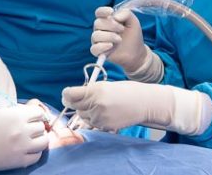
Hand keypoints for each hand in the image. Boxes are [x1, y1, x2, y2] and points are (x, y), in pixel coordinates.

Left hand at [0, 48, 16, 114]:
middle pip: (1, 76)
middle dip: (1, 91)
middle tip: (0, 105)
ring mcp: (2, 67)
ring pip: (7, 82)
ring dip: (6, 95)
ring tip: (3, 107)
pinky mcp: (6, 76)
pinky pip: (10, 87)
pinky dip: (9, 96)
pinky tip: (8, 105)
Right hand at [0, 103, 48, 173]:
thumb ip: (12, 111)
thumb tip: (25, 112)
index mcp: (16, 115)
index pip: (39, 113)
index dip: (35, 114)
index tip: (31, 117)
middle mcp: (22, 130)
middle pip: (42, 127)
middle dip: (36, 127)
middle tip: (28, 129)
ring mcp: (21, 147)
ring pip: (43, 142)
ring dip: (38, 140)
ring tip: (29, 140)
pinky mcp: (17, 161)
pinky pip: (36, 157)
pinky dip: (34, 153)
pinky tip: (26, 150)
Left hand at [61, 80, 211, 135]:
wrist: (144, 102)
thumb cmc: (126, 90)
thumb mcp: (105, 86)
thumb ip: (89, 91)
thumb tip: (71, 97)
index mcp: (95, 90)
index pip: (70, 94)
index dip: (67, 94)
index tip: (68, 94)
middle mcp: (96, 104)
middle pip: (75, 106)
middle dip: (78, 103)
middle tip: (88, 99)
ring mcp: (100, 116)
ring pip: (83, 115)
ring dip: (86, 111)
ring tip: (100, 105)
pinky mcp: (105, 126)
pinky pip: (92, 123)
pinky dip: (94, 118)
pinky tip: (105, 113)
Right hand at [90, 7, 163, 81]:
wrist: (136, 52)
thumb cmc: (133, 35)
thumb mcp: (133, 21)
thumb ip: (125, 13)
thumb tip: (114, 17)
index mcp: (106, 20)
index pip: (99, 12)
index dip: (103, 11)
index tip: (111, 12)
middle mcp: (100, 29)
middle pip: (97, 23)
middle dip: (111, 25)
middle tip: (122, 29)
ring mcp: (98, 40)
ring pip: (95, 36)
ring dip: (109, 36)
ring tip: (119, 40)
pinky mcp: (98, 52)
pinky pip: (94, 48)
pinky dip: (102, 46)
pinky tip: (111, 46)